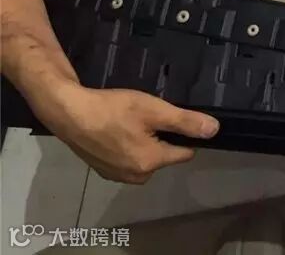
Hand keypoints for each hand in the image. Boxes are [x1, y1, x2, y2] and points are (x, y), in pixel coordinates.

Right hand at [34, 82, 218, 183]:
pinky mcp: (103, 170)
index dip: (184, 134)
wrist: (69, 112)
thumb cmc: (114, 110)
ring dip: (144, 141)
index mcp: (151, 164)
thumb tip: (214, 131)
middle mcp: (136, 176)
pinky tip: (117, 129)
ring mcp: (117, 175)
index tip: (174, 118)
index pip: (185, 153)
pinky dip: (128, 146)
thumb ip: (186, 122)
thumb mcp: (155, 110)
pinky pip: (128, 158)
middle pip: (165, 156)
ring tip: (131, 121)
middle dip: (162, 137)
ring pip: (146, 157)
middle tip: (147, 117)